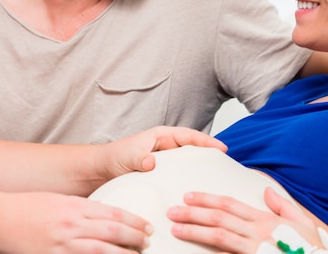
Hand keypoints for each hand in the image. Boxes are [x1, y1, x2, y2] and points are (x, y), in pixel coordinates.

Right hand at [0, 191, 152, 252]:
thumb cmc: (25, 208)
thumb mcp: (57, 201)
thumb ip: (80, 209)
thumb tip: (103, 218)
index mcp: (73, 206)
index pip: (112, 212)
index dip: (133, 220)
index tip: (146, 225)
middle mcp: (71, 225)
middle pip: (112, 232)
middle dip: (134, 237)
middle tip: (148, 241)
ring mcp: (62, 244)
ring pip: (102, 251)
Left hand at [98, 126, 226, 178]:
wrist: (101, 171)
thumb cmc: (114, 157)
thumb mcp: (128, 156)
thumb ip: (140, 158)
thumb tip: (151, 162)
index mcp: (161, 136)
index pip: (189, 136)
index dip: (206, 141)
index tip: (220, 148)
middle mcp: (166, 147)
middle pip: (193, 150)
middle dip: (209, 156)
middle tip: (226, 166)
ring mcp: (166, 161)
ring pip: (188, 164)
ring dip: (200, 170)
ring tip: (216, 180)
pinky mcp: (162, 174)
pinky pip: (180, 176)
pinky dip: (188, 181)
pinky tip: (195, 192)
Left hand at [166, 187, 319, 253]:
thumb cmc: (315, 250)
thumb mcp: (301, 223)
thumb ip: (282, 205)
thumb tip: (266, 190)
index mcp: (265, 220)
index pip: (229, 204)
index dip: (206, 199)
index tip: (188, 196)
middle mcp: (258, 232)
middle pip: (219, 217)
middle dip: (192, 213)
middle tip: (172, 210)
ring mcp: (255, 249)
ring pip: (218, 235)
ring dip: (194, 230)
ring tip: (175, 227)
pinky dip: (210, 252)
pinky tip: (194, 251)